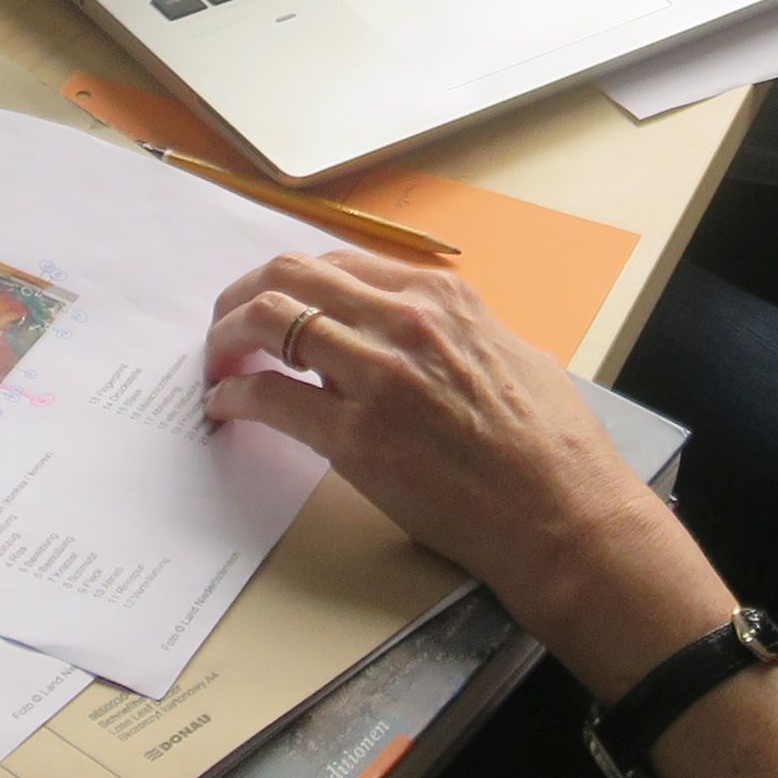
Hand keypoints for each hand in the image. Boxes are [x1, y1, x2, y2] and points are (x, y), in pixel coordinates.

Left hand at [203, 249, 726, 696]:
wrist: (562, 514)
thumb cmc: (549, 445)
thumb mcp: (509, 353)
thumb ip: (449, 334)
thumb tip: (404, 338)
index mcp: (442, 296)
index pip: (337, 262)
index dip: (290, 281)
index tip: (270, 303)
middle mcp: (405, 320)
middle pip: (289, 275)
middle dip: (241, 295)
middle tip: (223, 327)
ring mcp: (378, 375)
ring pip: (268, 320)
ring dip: (225, 339)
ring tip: (215, 363)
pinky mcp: (356, 436)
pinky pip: (269, 398)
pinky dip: (235, 396)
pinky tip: (226, 407)